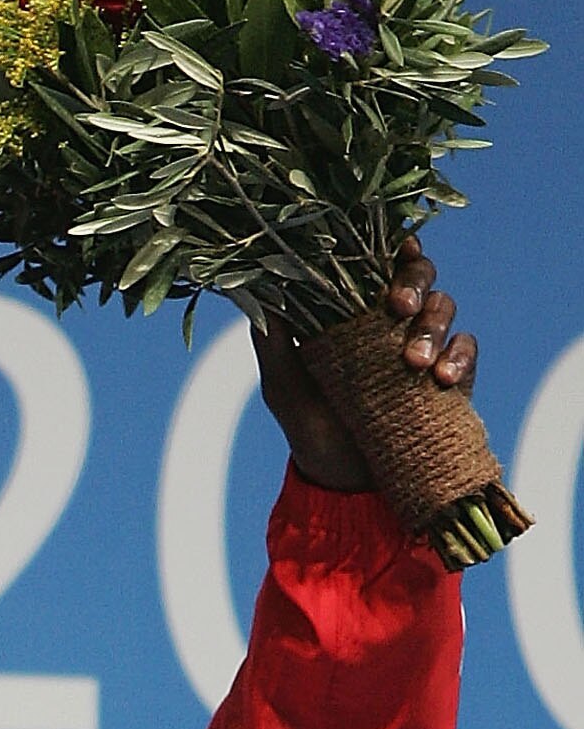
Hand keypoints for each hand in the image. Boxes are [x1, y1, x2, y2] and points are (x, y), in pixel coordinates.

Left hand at [252, 234, 478, 493]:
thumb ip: (273, 343)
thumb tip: (262, 297)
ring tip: (414, 362)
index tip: (395, 246)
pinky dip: (458, 355)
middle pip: (419, 273)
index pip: (378, 261)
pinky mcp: (451, 373)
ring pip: (442, 306)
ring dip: (433, 325)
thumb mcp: (284, 389)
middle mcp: (393, 319)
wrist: (345, 483)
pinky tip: (442, 377)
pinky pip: (466, 348)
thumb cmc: (311, 428)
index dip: (391, 245)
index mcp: (356, 309)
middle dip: (413, 281)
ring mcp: (424, 343)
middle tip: (398, 307)